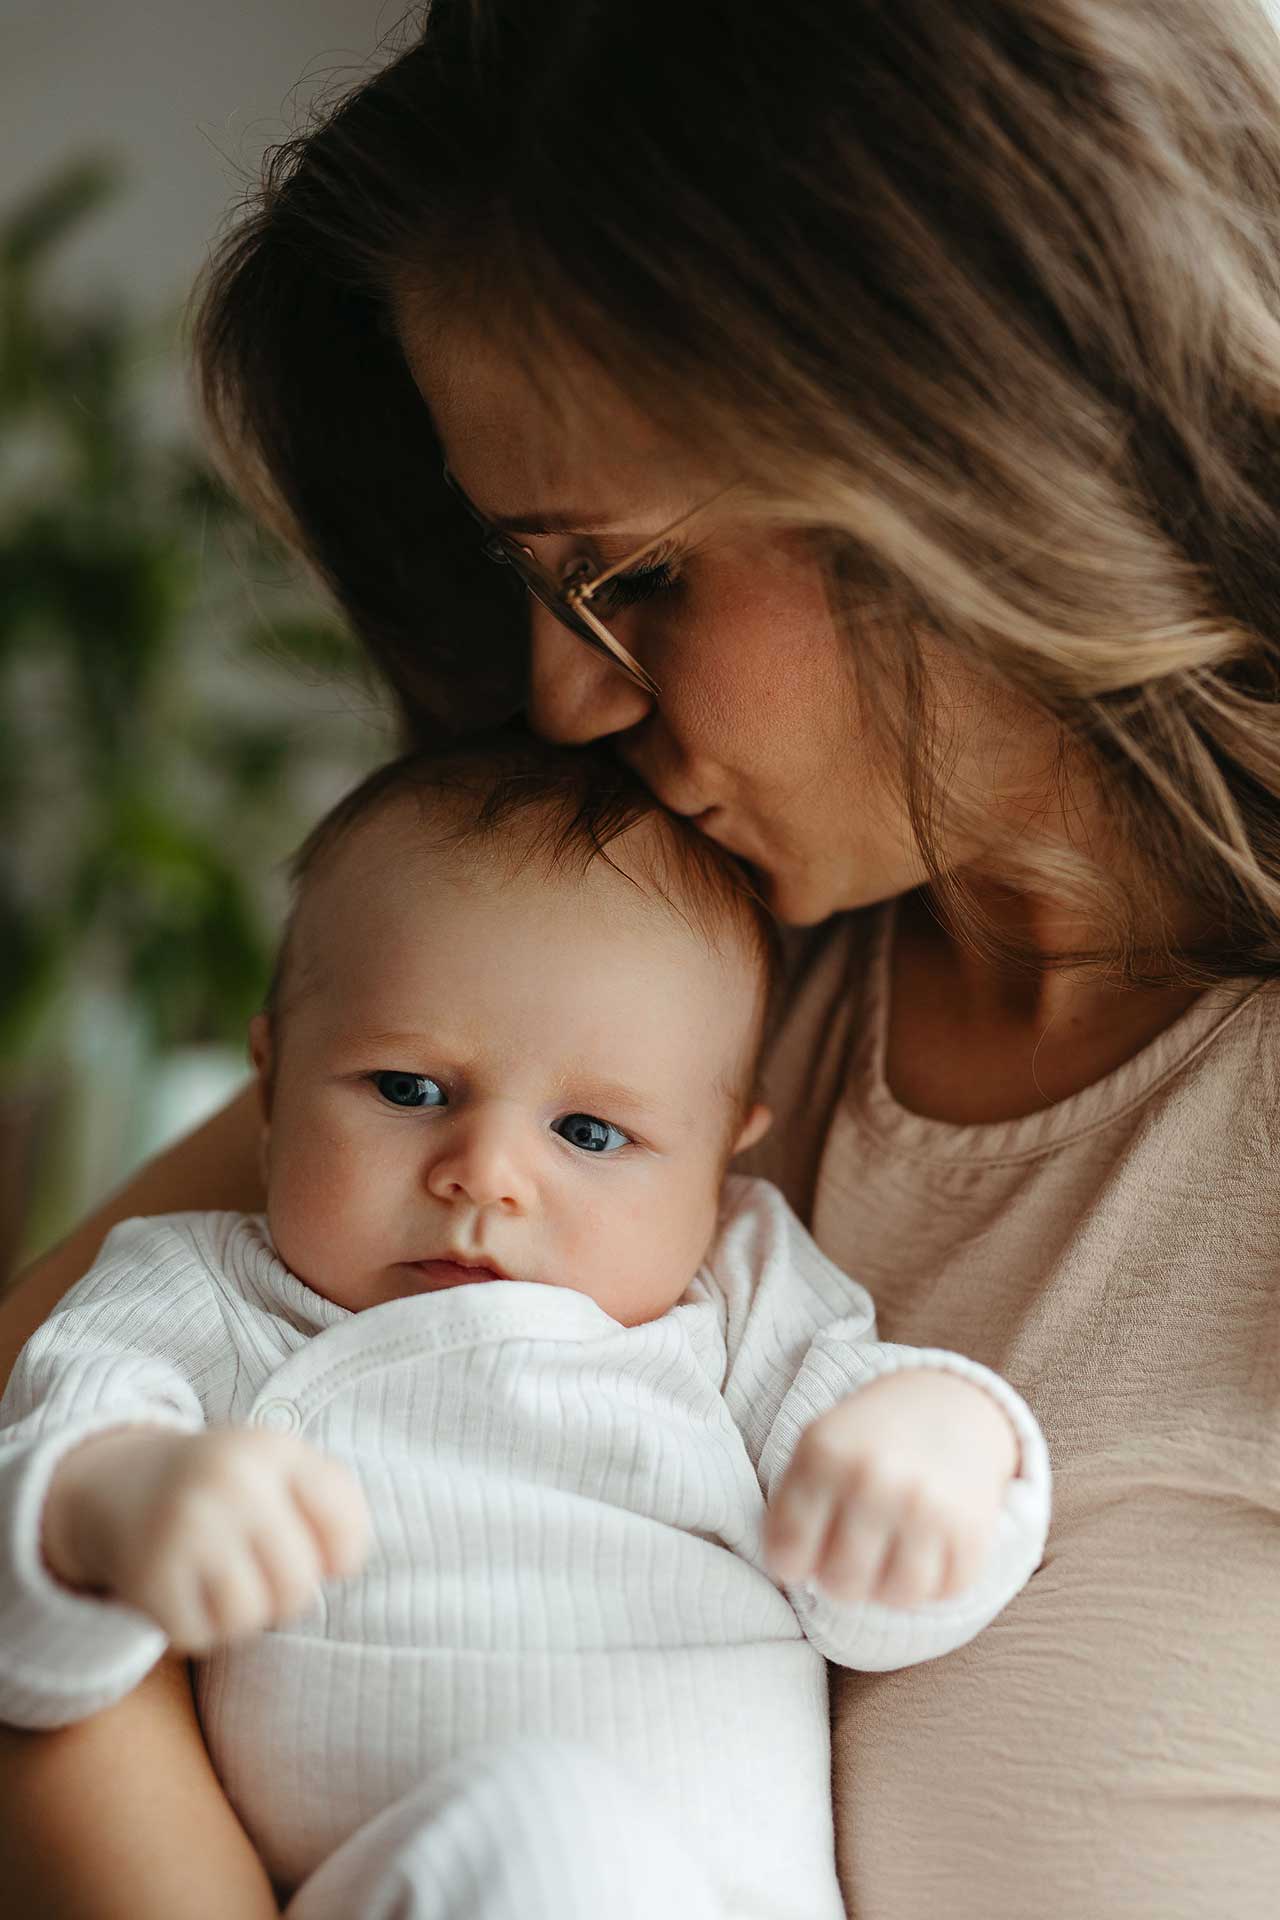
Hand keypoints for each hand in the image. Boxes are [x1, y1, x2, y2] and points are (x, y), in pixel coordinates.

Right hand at [42, 1425, 370, 1653]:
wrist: (123, 1481)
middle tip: (260, 1572)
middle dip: (286, 1593)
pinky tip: (189, 1590)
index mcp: (274, 1451)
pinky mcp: (148, 1575)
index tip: (313, 1548)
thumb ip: (335, 1503)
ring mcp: (186, 1528)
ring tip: (225, 1580)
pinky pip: (202, 1636)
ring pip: (250, 1618)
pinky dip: (200, 1625)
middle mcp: (231, 1483)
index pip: (345, 1530)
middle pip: (298, 1586)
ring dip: (242, 1613)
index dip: (340, 1556)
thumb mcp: (283, 1467)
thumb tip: (342, 1566)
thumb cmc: (228, 1485)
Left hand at [763, 1370, 1018, 1606]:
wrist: (947, 1402)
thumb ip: (789, 1508)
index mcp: (825, 1457)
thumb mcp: (816, 1448)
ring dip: (887, 1588)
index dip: (790, 1564)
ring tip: (884, 1559)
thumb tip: (789, 1574)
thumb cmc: (868, 1440)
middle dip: (839, 1579)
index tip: (803, 1554)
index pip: (787, 1553)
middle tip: (849, 1555)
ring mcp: (927, 1508)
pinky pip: (943, 1592)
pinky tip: (923, 1552)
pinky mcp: (972, 1531)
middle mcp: (875, 1481)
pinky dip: (932, 1584)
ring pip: (895, 1597)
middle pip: (841, 1584)